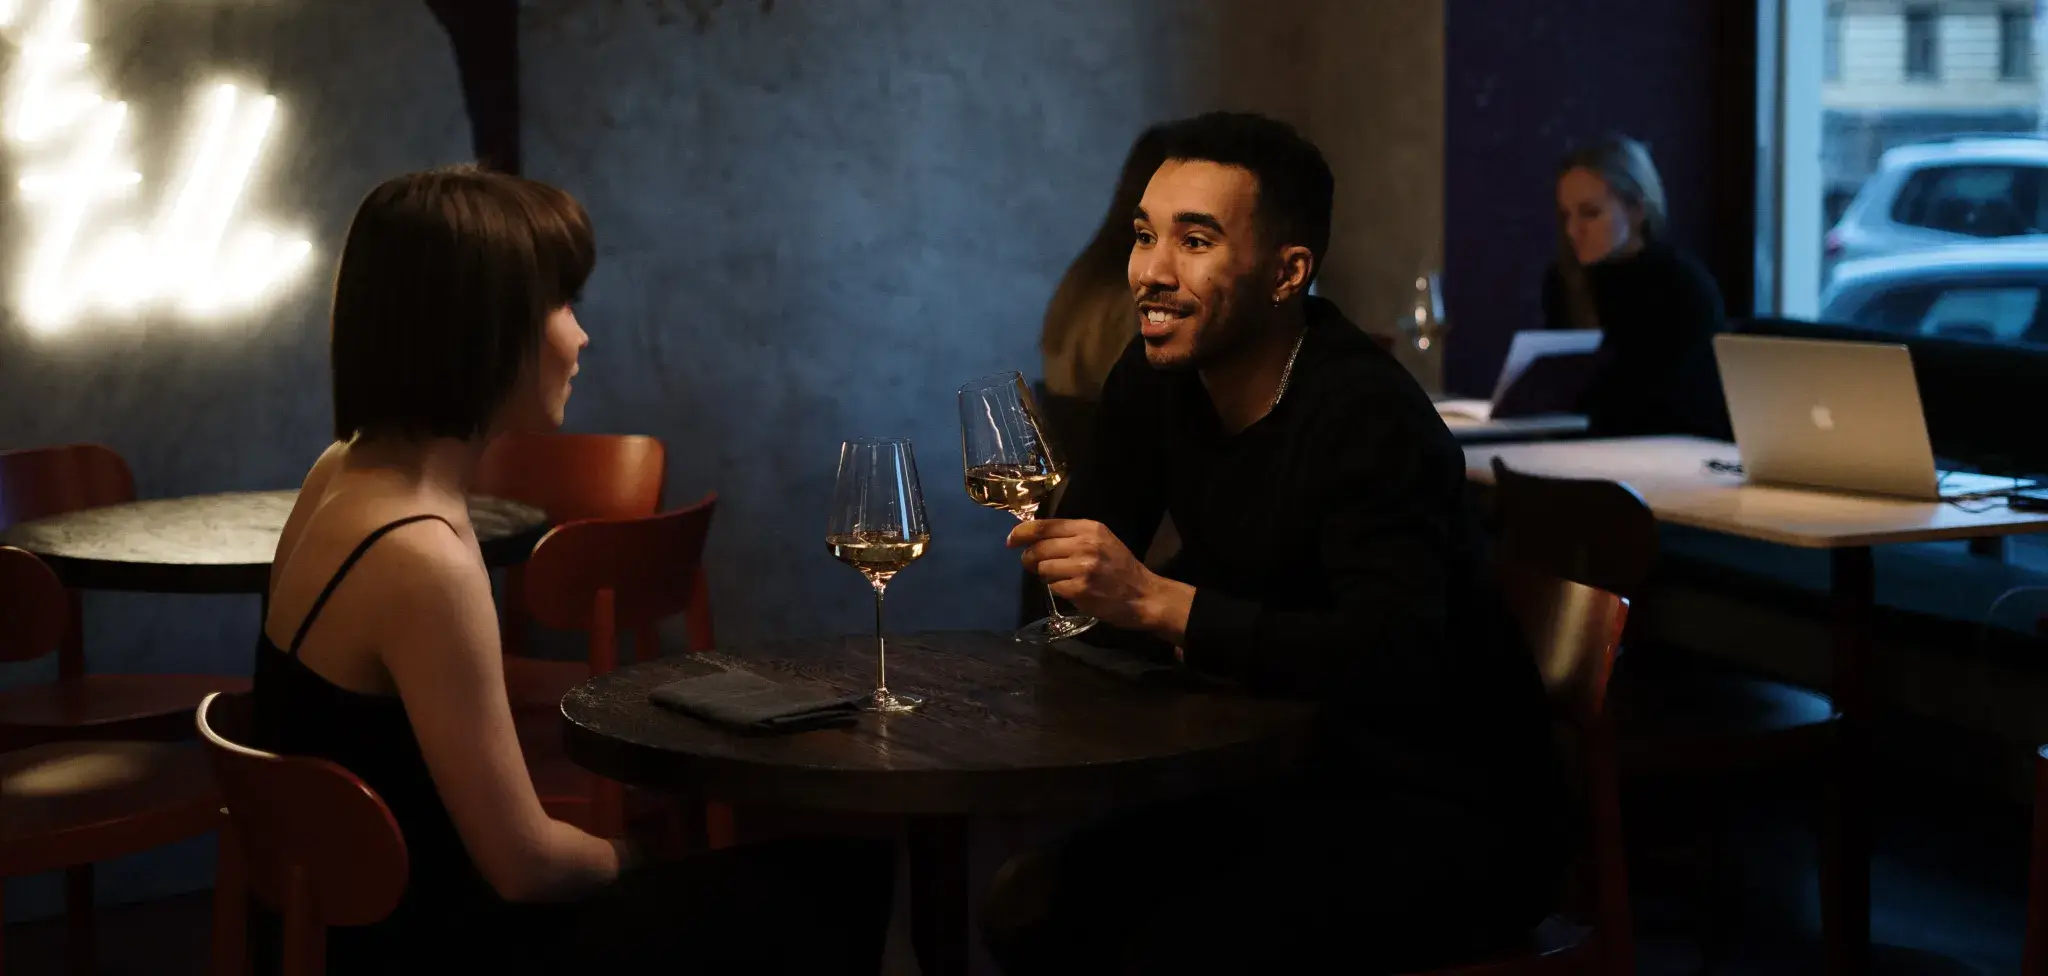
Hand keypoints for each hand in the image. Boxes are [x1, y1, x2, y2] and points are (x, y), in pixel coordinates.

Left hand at [1009, 518, 1191, 637]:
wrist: (1144, 595)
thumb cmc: (1120, 568)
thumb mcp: (1101, 541)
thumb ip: (1070, 536)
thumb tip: (1032, 539)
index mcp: (1089, 528)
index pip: (1045, 525)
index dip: (1022, 533)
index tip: (1011, 540)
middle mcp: (1086, 544)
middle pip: (1039, 548)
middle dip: (1031, 558)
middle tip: (1035, 566)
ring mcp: (1083, 567)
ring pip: (1043, 569)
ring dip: (1047, 576)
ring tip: (1064, 579)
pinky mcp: (1080, 589)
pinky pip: (1053, 587)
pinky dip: (1058, 590)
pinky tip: (1074, 591)